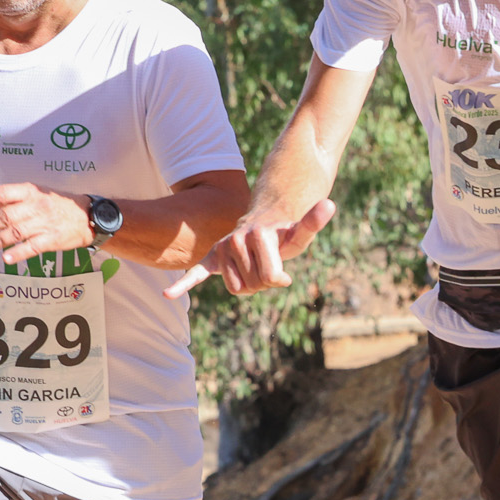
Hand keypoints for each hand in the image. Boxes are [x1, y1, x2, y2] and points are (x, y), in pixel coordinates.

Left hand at [0, 183, 94, 265]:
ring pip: (15, 232)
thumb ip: (15, 199)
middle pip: (5, 216)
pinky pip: (32, 246)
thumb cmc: (59, 204)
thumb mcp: (39, 193)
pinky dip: (18, 253)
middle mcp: (36, 205)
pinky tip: (6, 259)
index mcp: (31, 191)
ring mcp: (45, 222)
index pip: (3, 193)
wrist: (88, 215)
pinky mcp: (53, 238)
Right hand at [164, 199, 335, 298]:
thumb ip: (312, 222)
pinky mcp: (210, 260)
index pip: (271, 278)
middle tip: (268, 266)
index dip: (279, 280)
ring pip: (236, 289)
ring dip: (248, 285)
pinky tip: (169, 295)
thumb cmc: (284, 236)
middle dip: (264, 283)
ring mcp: (222, 250)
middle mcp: (235, 240)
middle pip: (254, 286)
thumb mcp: (300, 233)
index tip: (283, 273)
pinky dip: (182, 285)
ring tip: (254, 266)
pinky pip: (194, 274)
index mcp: (257, 234)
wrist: (260, 227)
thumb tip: (330, 204)